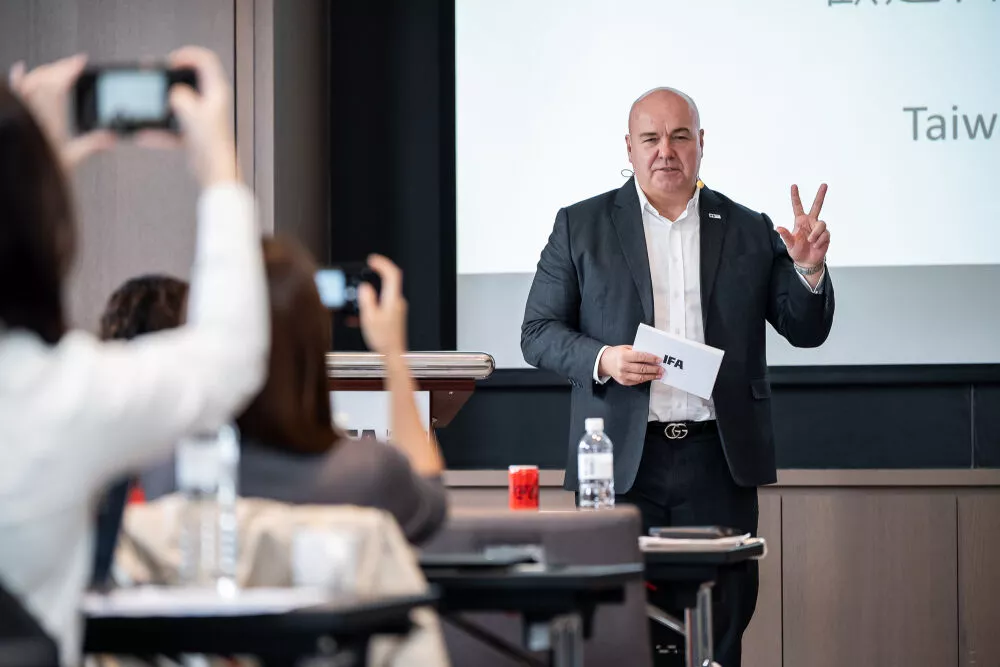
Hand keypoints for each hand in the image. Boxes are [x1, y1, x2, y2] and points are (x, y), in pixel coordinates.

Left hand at [9, 54, 115, 168]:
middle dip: (60, 67)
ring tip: (56, 68)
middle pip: (44, 78)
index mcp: (47, 120)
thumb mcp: (68, 161)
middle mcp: (29, 110)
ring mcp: (18, 109)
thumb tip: (110, 138)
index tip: (81, 61)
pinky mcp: (12, 112)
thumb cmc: (34, 171)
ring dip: (44, 71)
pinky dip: (18, 77)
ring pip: (29, 81)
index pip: (58, 84)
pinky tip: (19, 69)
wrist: (12, 176)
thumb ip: (90, 146)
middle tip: (73, 63)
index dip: (70, 69)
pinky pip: (14, 88)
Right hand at [134, 46, 236, 187]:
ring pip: (180, 101)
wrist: (214, 172)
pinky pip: (174, 124)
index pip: (206, 60)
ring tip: (149, 101)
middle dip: (170, 76)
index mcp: (216, 92)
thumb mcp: (191, 113)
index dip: (187, 55)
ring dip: (163, 101)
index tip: (169, 61)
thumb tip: (174, 93)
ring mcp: (203, 117)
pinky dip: (161, 129)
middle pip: (191, 79)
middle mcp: (212, 102)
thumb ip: (179, 97)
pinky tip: (145, 134)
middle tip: (156, 75)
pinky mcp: (195, 131)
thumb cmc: (210, 144)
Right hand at [357, 254, 407, 355]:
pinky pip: (382, 304)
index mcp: (393, 300)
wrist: (393, 354)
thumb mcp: (369, 318)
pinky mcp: (394, 315)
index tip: (372, 260)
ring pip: (383, 294)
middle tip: (364, 274)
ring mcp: (397, 309)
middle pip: (389, 282)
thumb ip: (366, 299)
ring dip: (371, 294)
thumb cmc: (383, 340)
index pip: (392, 274)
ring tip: (358, 305)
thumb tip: (364, 287)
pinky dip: (372, 305)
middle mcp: (397, 302)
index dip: (382, 264)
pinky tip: (362, 315)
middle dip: (375, 276)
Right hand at [598, 345, 663, 385]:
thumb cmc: (616, 354)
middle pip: (642, 368)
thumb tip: (651, 355)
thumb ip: (637, 351)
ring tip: (659, 375)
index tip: (659, 360)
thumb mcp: (625, 348)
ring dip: (652, 376)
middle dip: (654, 369)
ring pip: (641, 377)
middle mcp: (623, 366)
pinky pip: (637, 381)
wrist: (603, 362)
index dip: (651, 359)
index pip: (641, 357)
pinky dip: (645, 379)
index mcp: (624, 356)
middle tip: (662, 369)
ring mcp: (623, 375)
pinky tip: (650, 377)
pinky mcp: (624, 381)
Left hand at [777, 184, 830, 269]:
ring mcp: (819, 228)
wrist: (807, 262)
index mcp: (800, 221)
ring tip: (810, 242)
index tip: (794, 185)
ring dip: (816, 234)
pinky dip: (819, 241)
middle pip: (817, 206)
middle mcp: (810, 222)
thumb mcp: (789, 244)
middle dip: (821, 195)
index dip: (795, 196)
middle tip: (824, 184)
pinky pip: (825, 234)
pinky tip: (816, 246)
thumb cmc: (796, 251)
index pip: (798, 206)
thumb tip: (777, 227)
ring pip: (821, 224)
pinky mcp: (826, 235)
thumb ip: (785, 235)